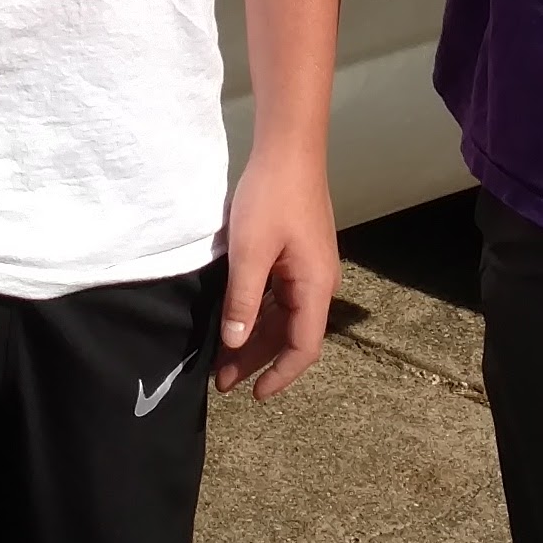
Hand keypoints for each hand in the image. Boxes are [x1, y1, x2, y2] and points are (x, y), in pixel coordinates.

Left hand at [217, 151, 336, 397]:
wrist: (288, 148)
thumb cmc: (271, 197)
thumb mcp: (250, 252)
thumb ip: (243, 300)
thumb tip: (236, 343)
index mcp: (315, 287)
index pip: (303, 348)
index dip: (279, 375)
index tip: (255, 395)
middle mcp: (319, 283)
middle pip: (291, 335)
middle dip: (258, 360)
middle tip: (222, 381)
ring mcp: (309, 269)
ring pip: (284, 317)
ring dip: (255, 338)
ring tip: (223, 358)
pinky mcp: (297, 255)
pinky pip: (280, 297)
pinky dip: (258, 313)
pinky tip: (235, 320)